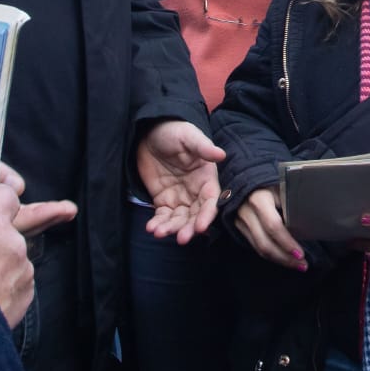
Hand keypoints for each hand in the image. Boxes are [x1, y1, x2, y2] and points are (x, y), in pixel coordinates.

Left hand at [136, 119, 225, 244]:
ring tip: (159, 232)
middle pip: (195, 215)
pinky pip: (163, 216)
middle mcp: (195, 191)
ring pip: (179, 219)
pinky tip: (151, 228)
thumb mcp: (188, 136)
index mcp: (206, 178)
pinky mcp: (163, 200)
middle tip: (181, 238)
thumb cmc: (174, 132)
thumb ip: (203, 147)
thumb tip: (221, 154)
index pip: (210, 200)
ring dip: (171, 228)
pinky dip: (158, 224)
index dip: (207, 214)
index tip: (201, 227)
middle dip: (189, 228)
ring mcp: (179, 197)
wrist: (149, 133)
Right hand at [233, 186, 306, 271]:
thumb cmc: (269, 180)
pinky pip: (255, 246)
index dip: (287, 242)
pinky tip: (284, 258)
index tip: (301, 253)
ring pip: (259, 248)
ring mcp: (240, 221)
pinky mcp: (239, 228)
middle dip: (285, 258)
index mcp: (259, 199)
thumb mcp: (281, 185)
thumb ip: (291, 201)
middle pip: (265, 243)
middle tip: (303, 265)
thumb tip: (313, 217)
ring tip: (297, 265)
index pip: (273, 226)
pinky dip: (271, 255)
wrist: (244, 176)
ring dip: (279, 260)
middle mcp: (246, 212)